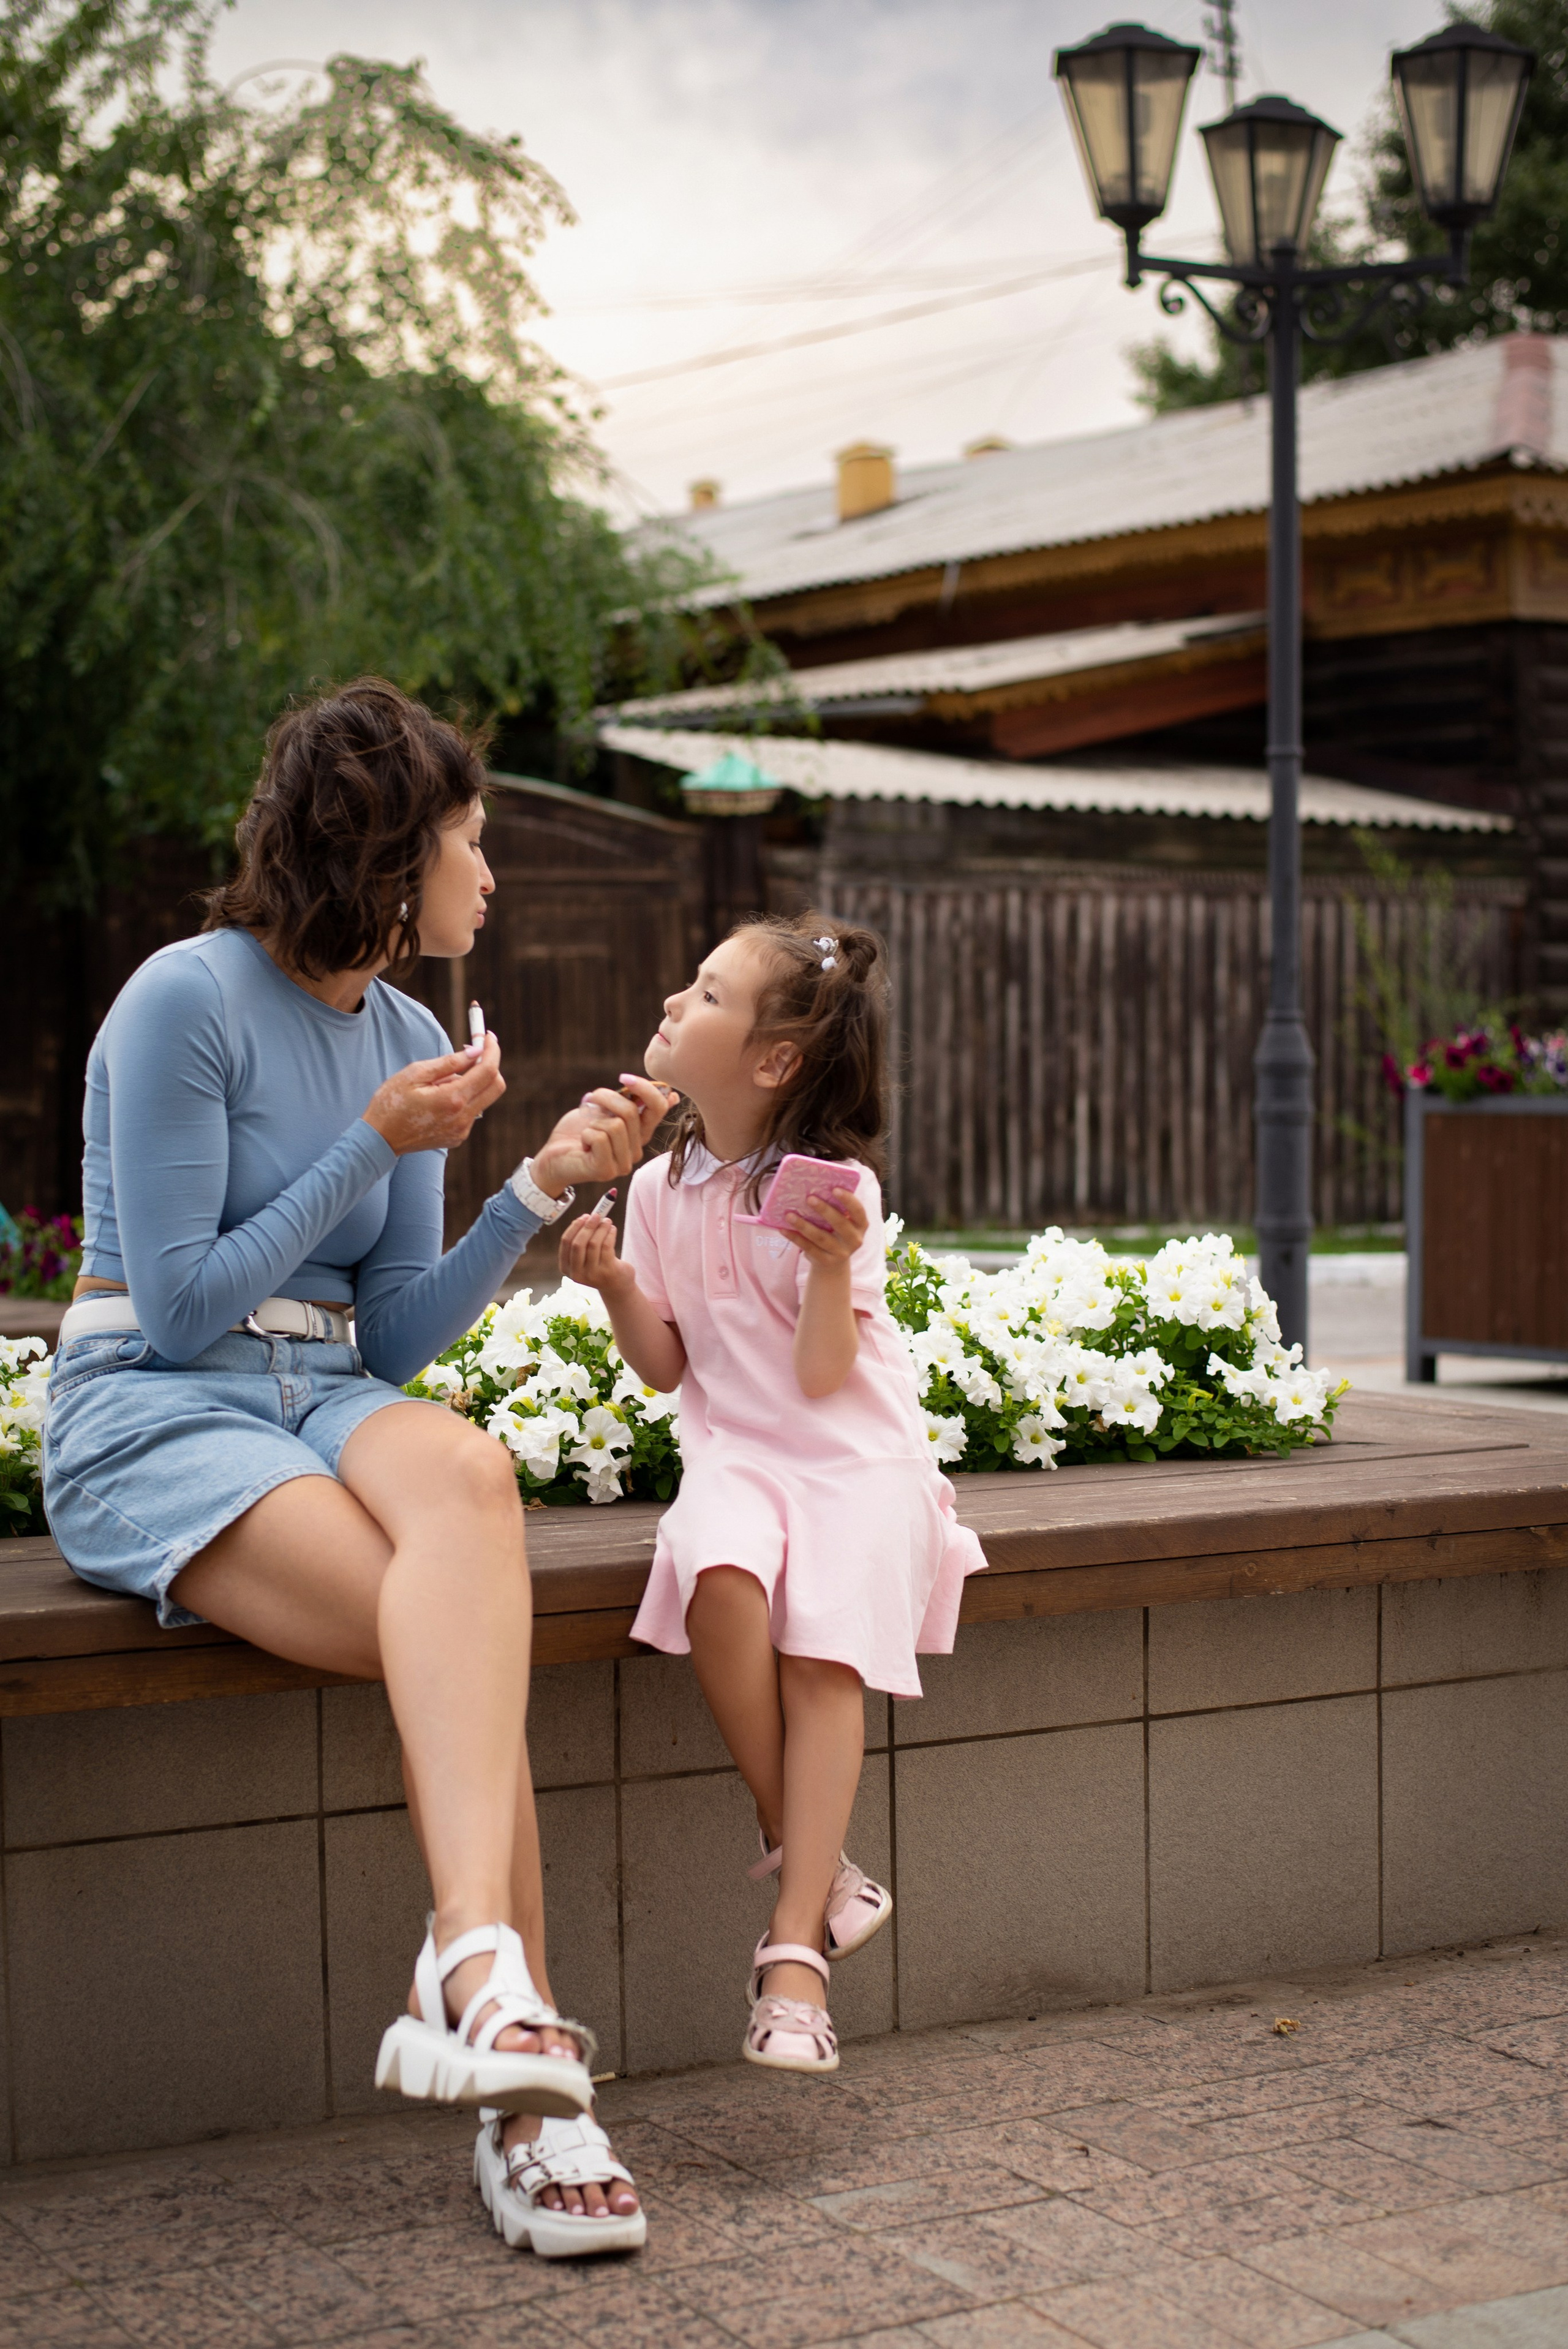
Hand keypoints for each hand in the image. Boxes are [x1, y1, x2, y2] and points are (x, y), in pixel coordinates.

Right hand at [364, 1036, 503, 1153]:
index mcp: (452, 1099)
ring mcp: (462, 1130)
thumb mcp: (415, 1074)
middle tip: (473, 1051)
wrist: (379, 1139)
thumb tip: (475, 1051)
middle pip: (496, 1086)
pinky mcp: (458, 1137)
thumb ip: (449, 1062)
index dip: (492, 1050)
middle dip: (490, 1064)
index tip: (487, 1037)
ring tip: (439, 1082)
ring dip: (472, 1082)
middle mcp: (463, 1117)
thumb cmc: (391, 1102)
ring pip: (483, 1098)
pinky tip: (438, 1098)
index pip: (488, 1071)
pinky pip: (471, 1111)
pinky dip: (463, 1098)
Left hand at [532, 1077, 677, 1199]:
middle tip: (591, 1099)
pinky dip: (586, 1135)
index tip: (624, 1079)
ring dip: (593, 1120)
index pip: (658, 1108)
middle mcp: (636, 1150)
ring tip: (586, 1129)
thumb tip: (672, 1095)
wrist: (552, 1158)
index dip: (646, 1089)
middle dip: (606, 1098)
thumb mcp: (605, 1111)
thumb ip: (630, 1103)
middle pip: (631, 1112)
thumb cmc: (578, 1132)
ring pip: (615, 1125)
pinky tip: (583, 1145)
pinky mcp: (606, 1170)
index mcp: (640, 1134)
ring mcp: (623, 1164)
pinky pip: (599, 1138)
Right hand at [559, 1210, 636, 1300]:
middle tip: (596, 1215)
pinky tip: (612, 1229)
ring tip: (607, 1221)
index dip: (574, 1227)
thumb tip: (585, 1217)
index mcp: (566, 1268)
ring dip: (601, 1228)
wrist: (616, 1286)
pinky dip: (609, 1234)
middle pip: (578, 1244)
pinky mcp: (607, 1272)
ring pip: (594, 1244)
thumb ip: (581, 1240)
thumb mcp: (584, 1257)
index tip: (583, 1217)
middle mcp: (577, 1273)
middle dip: (587, 1226)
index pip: (566, 1243)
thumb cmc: (599, 1266)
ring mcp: (592, 1274)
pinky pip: (607, 1246)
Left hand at [785, 1186, 867, 1271]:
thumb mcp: (842, 1222)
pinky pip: (809, 1248)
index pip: (858, 1211)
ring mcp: (841, 1253)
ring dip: (804, 1225)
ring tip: (789, 1215)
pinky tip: (784, 1229)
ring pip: (821, 1237)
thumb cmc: (835, 1233)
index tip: (835, 1189)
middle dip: (824, 1210)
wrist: (833, 1265)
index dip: (848, 1200)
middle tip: (809, 1198)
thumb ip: (835, 1208)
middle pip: (840, 1224)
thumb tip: (814, 1188)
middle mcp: (855, 1239)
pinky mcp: (826, 1261)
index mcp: (860, 1225)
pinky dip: (795, 1238)